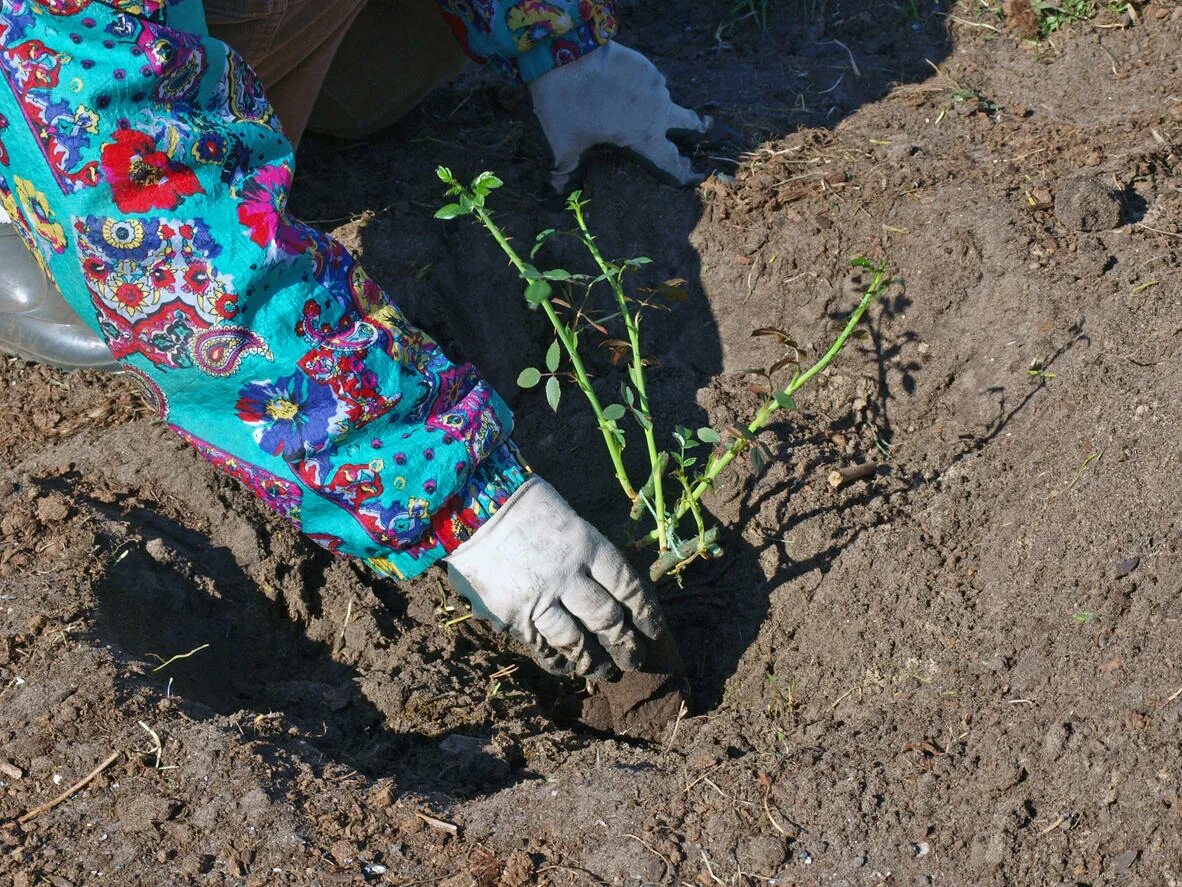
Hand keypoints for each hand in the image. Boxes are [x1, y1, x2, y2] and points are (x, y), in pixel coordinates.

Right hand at [444, 477, 663, 676]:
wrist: (469, 507)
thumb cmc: (522, 507)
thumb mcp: (567, 519)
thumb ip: (587, 553)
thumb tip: (608, 587)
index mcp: (588, 545)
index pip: (628, 586)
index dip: (645, 613)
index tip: (653, 630)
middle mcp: (569, 575)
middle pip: (608, 619)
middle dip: (626, 644)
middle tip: (635, 659)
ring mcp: (540, 598)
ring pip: (578, 641)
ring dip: (595, 661)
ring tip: (606, 671)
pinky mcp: (513, 616)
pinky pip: (543, 646)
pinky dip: (558, 660)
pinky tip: (568, 667)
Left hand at [528, 41, 722, 192]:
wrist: (564, 54)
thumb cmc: (567, 105)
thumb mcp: (563, 143)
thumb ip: (565, 168)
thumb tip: (557, 187)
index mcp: (644, 136)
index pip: (671, 160)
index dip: (681, 171)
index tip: (691, 174)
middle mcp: (657, 110)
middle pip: (687, 122)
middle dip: (694, 128)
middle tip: (701, 130)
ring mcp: (654, 83)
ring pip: (664, 98)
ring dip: (658, 104)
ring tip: (641, 105)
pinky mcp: (644, 63)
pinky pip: (649, 79)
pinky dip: (642, 86)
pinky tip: (626, 86)